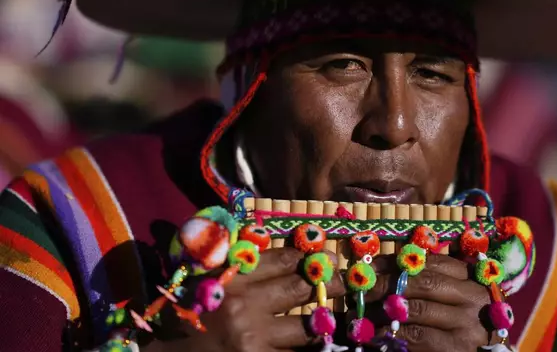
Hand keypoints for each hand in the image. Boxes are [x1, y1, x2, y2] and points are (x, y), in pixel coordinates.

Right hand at [143, 247, 345, 351]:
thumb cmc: (180, 314)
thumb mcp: (200, 277)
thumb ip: (228, 256)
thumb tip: (262, 233)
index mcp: (230, 278)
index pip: (282, 259)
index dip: (310, 255)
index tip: (332, 253)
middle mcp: (245, 307)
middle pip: (301, 288)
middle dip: (333, 281)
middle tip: (358, 276)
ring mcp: (255, 340)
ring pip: (307, 327)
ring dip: (332, 318)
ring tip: (358, 312)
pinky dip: (315, 348)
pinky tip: (330, 342)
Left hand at [363, 254, 496, 351]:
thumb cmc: (462, 323)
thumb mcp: (451, 296)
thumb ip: (426, 281)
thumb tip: (379, 268)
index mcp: (471, 277)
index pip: (429, 261)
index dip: (395, 261)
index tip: (369, 266)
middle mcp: (472, 297)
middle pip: (421, 282)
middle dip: (385, 283)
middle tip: (360, 289)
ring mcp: (466, 323)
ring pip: (416, 308)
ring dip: (382, 310)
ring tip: (360, 312)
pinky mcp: (456, 348)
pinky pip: (416, 335)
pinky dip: (390, 333)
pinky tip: (373, 334)